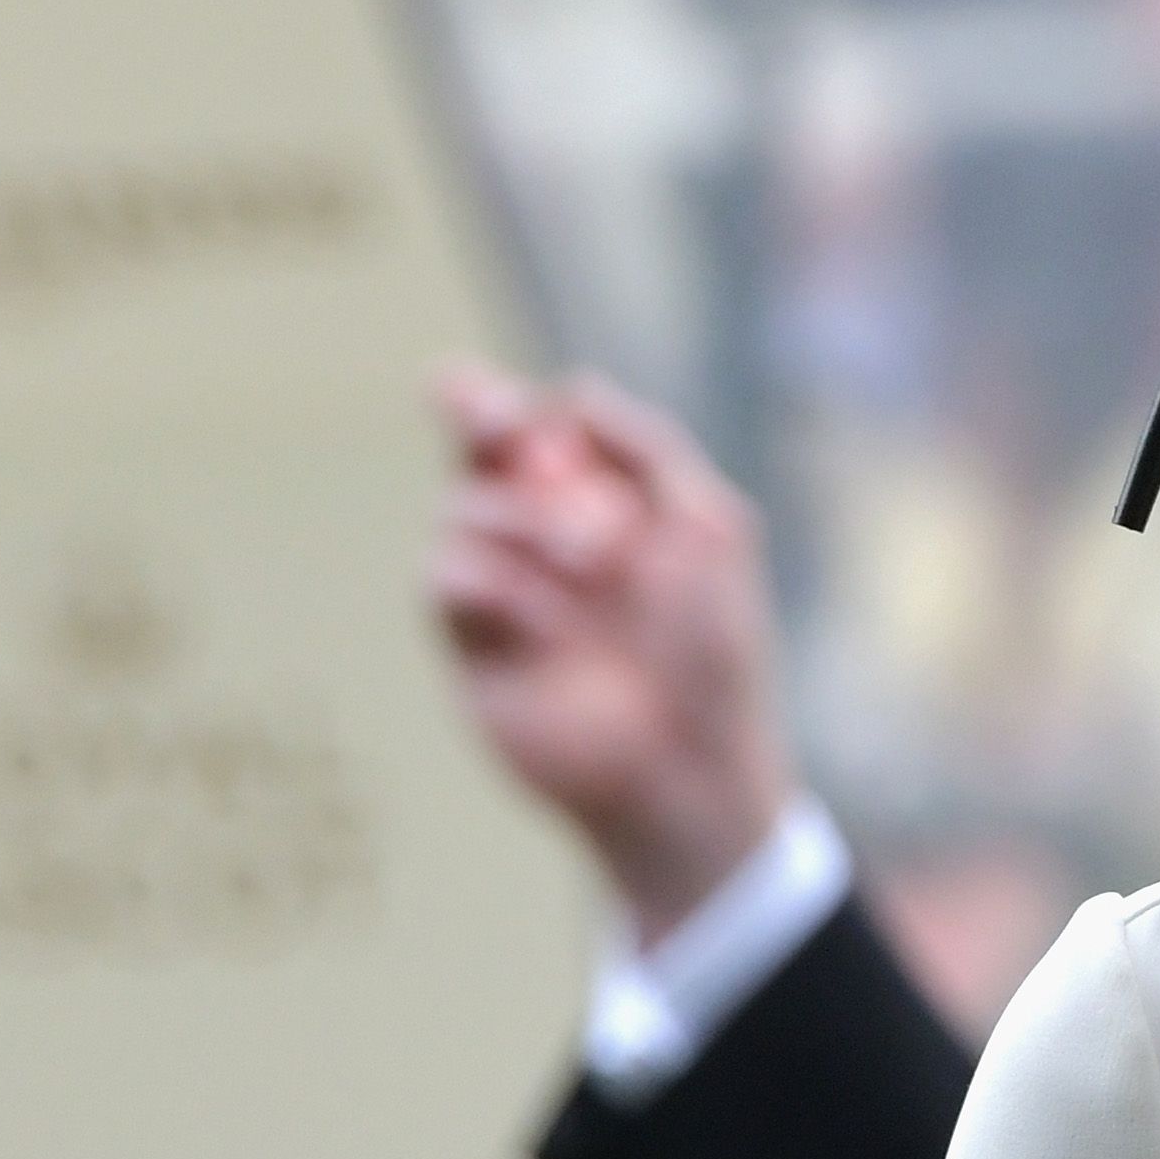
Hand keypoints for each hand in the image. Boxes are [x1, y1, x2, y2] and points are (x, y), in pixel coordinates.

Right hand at [423, 365, 791, 937]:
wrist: (689, 769)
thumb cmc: (714, 657)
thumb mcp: (711, 531)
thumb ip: (650, 450)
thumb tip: (573, 389)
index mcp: (600, 506)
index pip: (529, 434)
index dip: (498, 402)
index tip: (497, 397)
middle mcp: (543, 543)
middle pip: (476, 456)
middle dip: (481, 424)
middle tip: (500, 424)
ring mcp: (506, 593)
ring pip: (461, 508)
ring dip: (525, 518)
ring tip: (595, 564)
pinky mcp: (472, 648)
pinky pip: (444, 576)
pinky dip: (494, 580)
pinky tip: (548, 620)